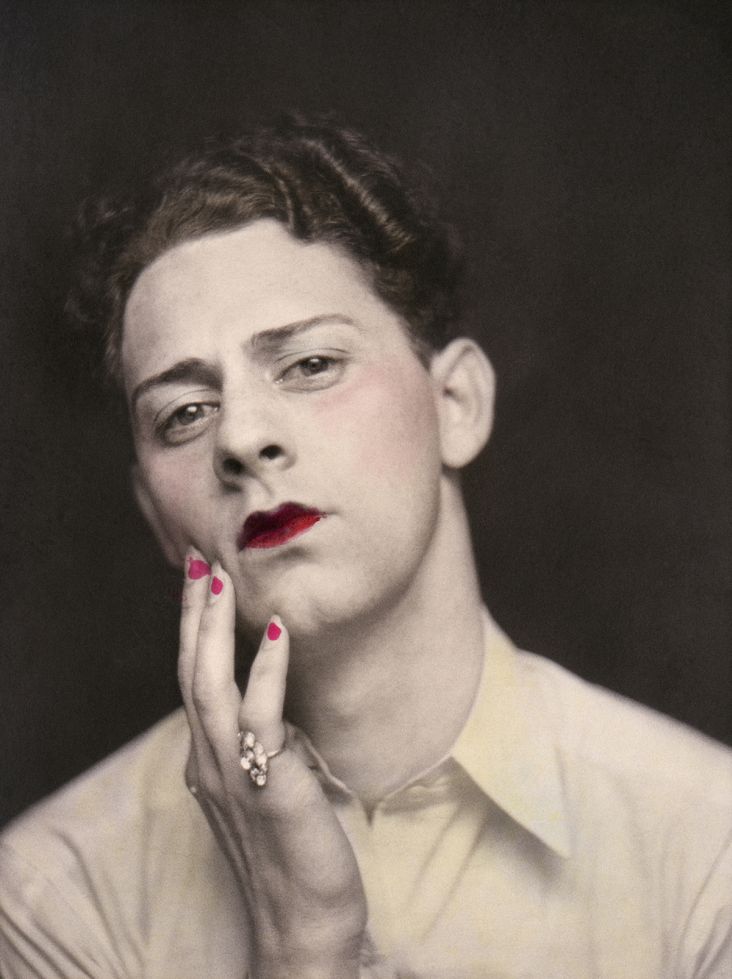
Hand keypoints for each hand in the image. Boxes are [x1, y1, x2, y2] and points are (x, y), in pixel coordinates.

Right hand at [179, 549, 367, 978]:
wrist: (303, 921)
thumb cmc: (293, 853)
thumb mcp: (264, 790)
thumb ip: (258, 748)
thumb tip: (268, 711)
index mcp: (208, 760)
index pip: (193, 681)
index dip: (195, 631)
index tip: (202, 584)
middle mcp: (209, 760)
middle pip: (191, 672)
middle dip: (194, 614)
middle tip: (199, 560)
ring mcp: (232, 771)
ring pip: (209, 684)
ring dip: (213, 628)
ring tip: (219, 578)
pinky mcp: (267, 781)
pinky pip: (260, 714)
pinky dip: (264, 668)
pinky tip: (276, 631)